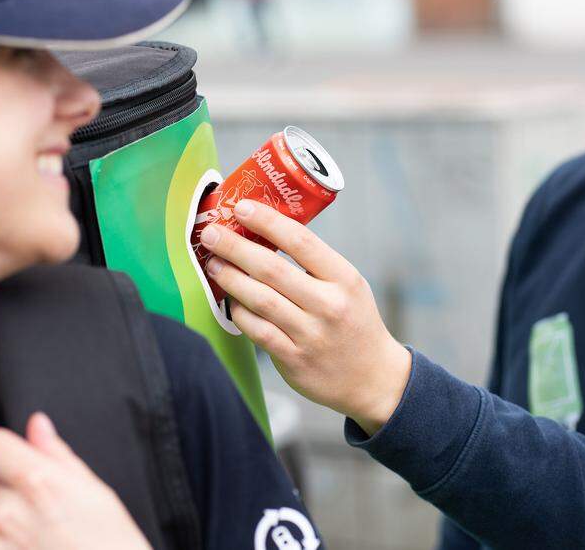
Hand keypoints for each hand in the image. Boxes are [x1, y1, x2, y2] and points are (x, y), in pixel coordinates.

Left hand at [0, 413, 150, 549]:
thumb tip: (37, 424)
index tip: (17, 460)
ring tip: (50, 542)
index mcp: (38, 482)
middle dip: (17, 492)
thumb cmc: (114, 548)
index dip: (3, 450)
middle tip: (52, 514)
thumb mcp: (99, 496)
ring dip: (12, 526)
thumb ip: (59, 457)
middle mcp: (8, 512)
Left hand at [200, 199, 411, 434]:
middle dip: (235, 247)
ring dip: (230, 278)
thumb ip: (315, 264)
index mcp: (344, 279)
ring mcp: (311, 335)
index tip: (243, 207)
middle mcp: (329, 305)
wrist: (373, 378)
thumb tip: (263, 231)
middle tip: (211, 233)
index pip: (301, 241)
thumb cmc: (353, 321)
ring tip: (213, 263)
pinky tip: (230, 300)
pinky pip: (257, 331)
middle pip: (272, 269)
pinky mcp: (295, 360)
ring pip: (260, 299)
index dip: (268, 221)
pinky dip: (239, 313)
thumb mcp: (349, 285)